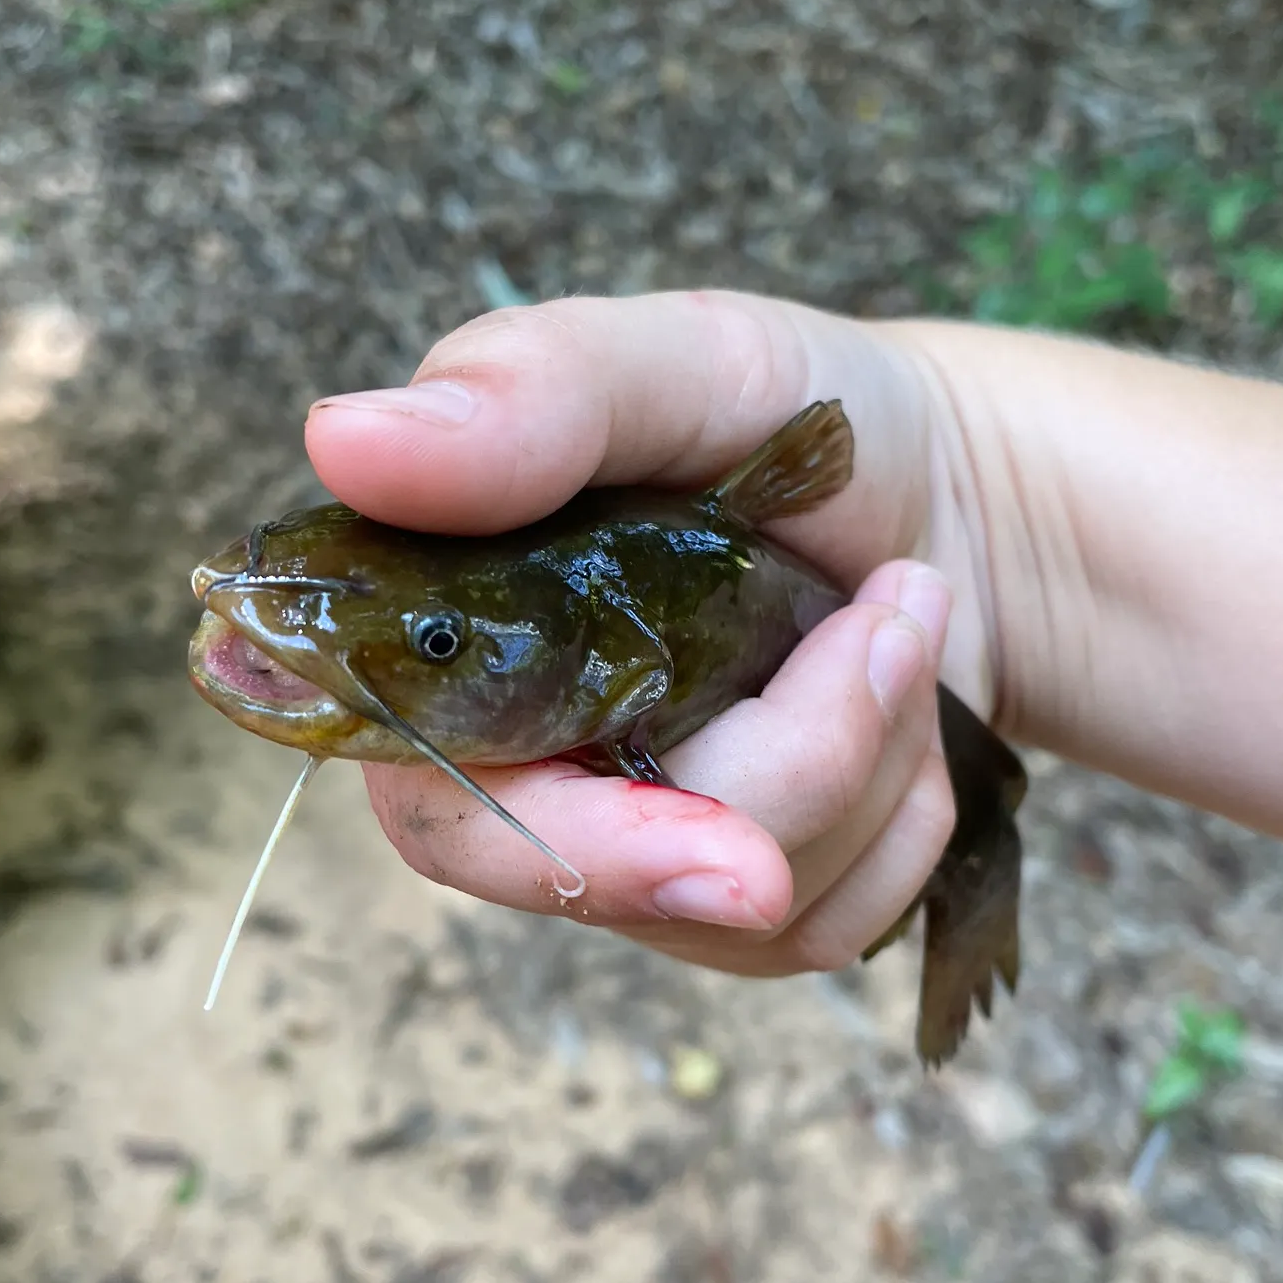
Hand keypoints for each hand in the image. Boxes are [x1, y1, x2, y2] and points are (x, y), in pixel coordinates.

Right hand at [303, 291, 993, 972]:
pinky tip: (902, 703)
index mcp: (462, 658)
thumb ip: (528, 390)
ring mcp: (644, 845)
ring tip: (892, 618)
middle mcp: (535, 774)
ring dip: (873, 756)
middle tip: (894, 620)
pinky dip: (907, 814)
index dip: (580, 852)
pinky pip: (836, 920)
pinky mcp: (745, 890)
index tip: (733, 855)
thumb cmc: (783, 411)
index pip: (452, 819)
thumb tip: (341, 442)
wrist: (940, 482)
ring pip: (747, 913)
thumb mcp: (679, 362)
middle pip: (628, 885)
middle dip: (798, 768)